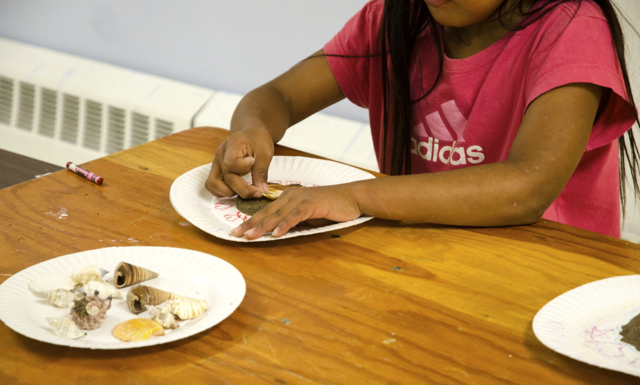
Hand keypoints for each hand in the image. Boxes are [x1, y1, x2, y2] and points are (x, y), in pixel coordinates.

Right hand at [205, 127, 273, 197]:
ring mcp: (216, 163)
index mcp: (232, 145)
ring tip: (243, 190)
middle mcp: (220, 155)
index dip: (244, 168)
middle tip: (257, 192)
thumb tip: (262, 192)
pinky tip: (235, 190)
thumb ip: (262, 172)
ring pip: (212, 184)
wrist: (251, 135)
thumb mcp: (265, 153)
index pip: (231, 163)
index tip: (253, 162)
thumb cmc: (258, 140)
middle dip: (243, 189)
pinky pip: (211, 185)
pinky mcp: (216, 170)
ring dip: (228, 192)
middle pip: (226, 178)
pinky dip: (221, 192)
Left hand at [231, 184, 362, 239]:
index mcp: (289, 198)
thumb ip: (295, 222)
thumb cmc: (332, 207)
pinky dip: (284, 225)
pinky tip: (276, 234)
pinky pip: (295, 216)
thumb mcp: (309, 216)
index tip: (238, 231)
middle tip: (235, 235)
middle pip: (267, 212)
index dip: (251, 221)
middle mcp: (291, 196)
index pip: (267, 211)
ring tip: (250, 236)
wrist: (353, 197)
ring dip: (263, 226)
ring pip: (278, 214)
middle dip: (250, 224)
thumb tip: (280, 232)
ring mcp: (301, 199)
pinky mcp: (312, 204)